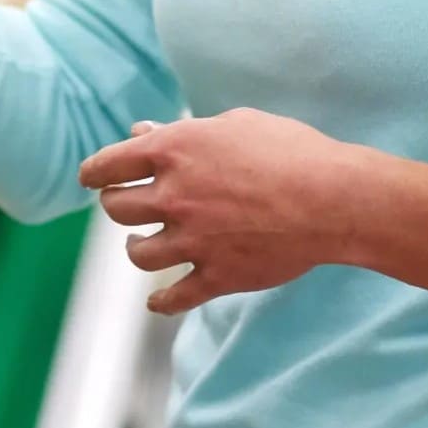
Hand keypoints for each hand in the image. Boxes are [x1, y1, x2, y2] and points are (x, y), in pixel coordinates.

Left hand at [78, 109, 361, 315]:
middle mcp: (174, 197)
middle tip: (123, 205)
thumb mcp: (234, 125)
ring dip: (135, 248)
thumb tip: (140, 133)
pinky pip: (175, 297)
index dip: (94, 173)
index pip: (108, 165)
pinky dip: (161, 302)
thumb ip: (181, 132)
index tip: (92, 179)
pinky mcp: (217, 275)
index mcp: (173, 152)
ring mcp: (193, 240)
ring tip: (141, 245)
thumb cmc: (291, 151)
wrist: (335, 199)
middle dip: (116, 205)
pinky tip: (157, 301)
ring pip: (138, 253)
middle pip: (116, 209)